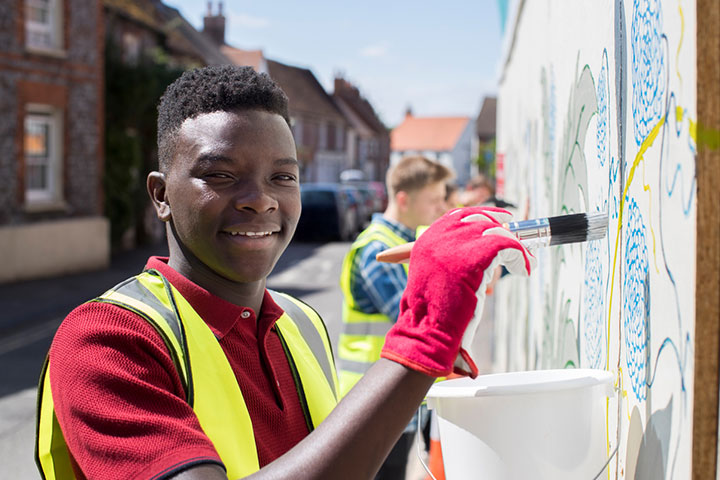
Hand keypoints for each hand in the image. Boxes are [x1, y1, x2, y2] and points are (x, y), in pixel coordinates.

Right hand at [381, 207, 534, 377]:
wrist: (428, 331)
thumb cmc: (433, 315)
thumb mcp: (435, 279)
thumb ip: (450, 261)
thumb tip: (481, 252)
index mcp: (427, 241)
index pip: (458, 216)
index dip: (483, 216)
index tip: (501, 221)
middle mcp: (439, 237)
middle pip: (480, 219)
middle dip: (502, 229)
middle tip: (517, 243)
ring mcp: (456, 245)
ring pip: (496, 232)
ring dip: (514, 247)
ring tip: (523, 264)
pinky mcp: (475, 256)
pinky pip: (508, 246)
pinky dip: (520, 257)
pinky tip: (523, 270)